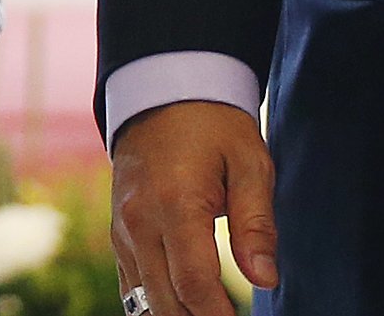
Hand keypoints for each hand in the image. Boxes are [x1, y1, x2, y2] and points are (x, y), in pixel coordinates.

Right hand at [111, 98, 276, 305]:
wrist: (162, 90)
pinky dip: (155, 306)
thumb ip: (256, 224)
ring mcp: (122, 230)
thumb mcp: (250, 163)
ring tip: (212, 314)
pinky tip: (183, 312)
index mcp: (175, 204)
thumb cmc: (215, 126)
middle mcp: (139, 222)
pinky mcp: (118, 234)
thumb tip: (265, 279)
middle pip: (166, 303)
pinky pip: (131, 287)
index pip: (194, 284)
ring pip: (145, 301)